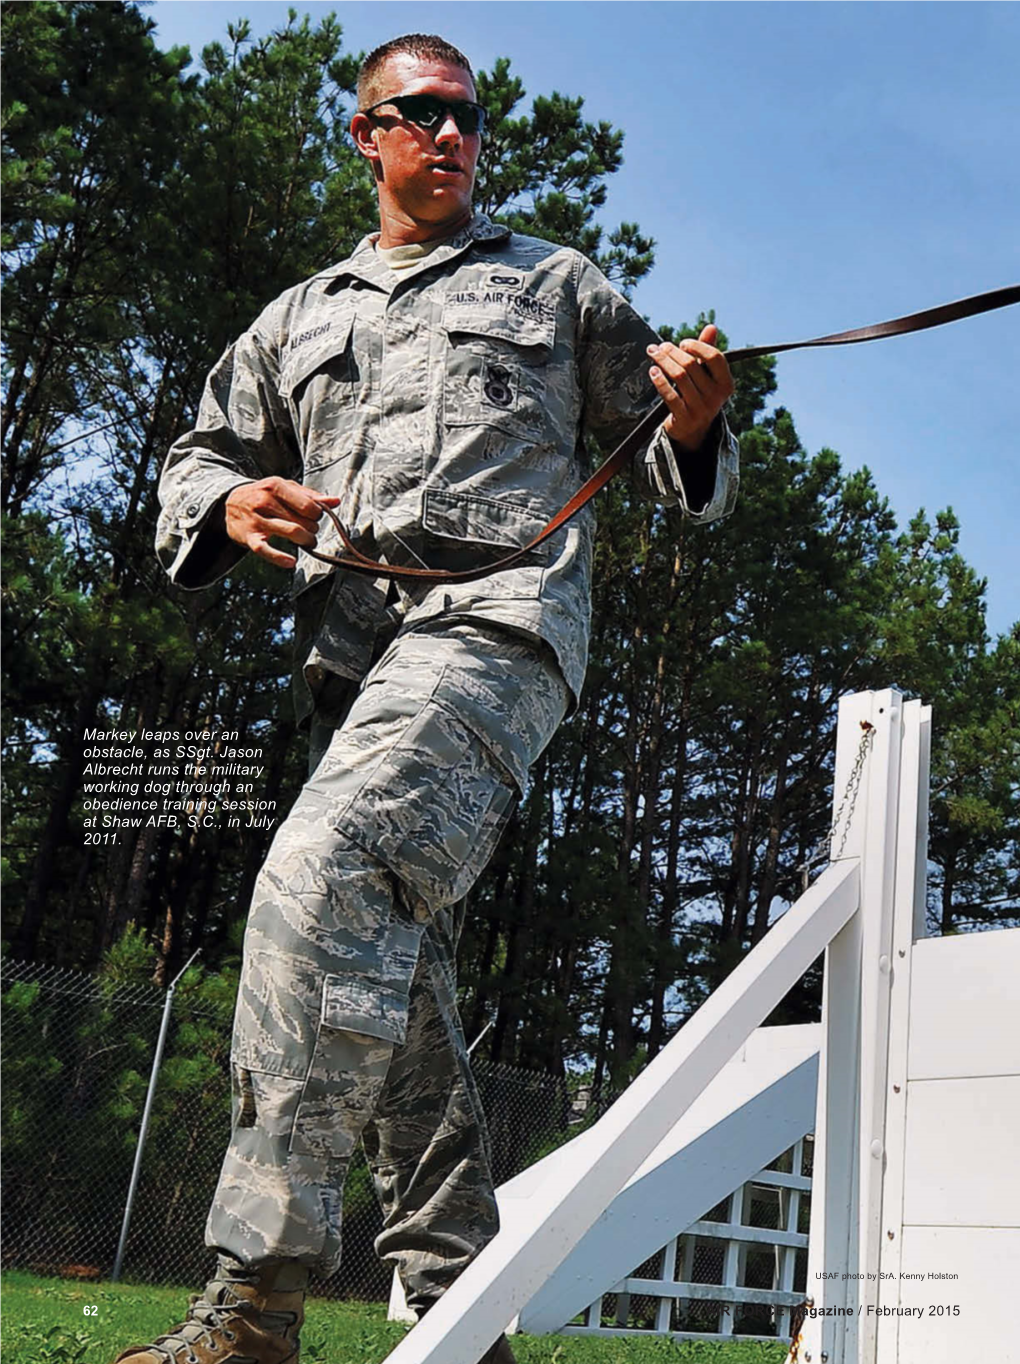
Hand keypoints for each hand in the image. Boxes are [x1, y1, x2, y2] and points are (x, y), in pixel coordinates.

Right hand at [224, 477, 339, 569]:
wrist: (228, 504)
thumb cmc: (261, 495)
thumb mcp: (283, 488)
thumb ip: (309, 495)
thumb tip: (335, 501)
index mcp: (275, 486)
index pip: (308, 505)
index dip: (318, 514)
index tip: (315, 517)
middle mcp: (265, 502)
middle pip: (303, 520)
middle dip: (313, 529)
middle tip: (311, 530)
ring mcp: (256, 520)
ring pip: (292, 532)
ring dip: (306, 541)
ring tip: (308, 542)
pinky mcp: (250, 538)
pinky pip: (266, 550)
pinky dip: (280, 558)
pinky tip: (291, 562)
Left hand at [647, 324, 733, 451]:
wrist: (692, 430)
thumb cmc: (699, 395)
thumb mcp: (707, 377)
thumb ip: (708, 352)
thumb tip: (711, 327)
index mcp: (726, 384)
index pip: (715, 357)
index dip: (697, 346)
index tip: (683, 343)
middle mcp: (716, 397)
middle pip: (691, 365)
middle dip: (673, 352)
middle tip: (661, 346)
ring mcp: (700, 409)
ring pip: (679, 377)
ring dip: (663, 361)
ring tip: (653, 353)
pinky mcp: (684, 418)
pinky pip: (670, 395)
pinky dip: (659, 380)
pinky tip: (653, 371)